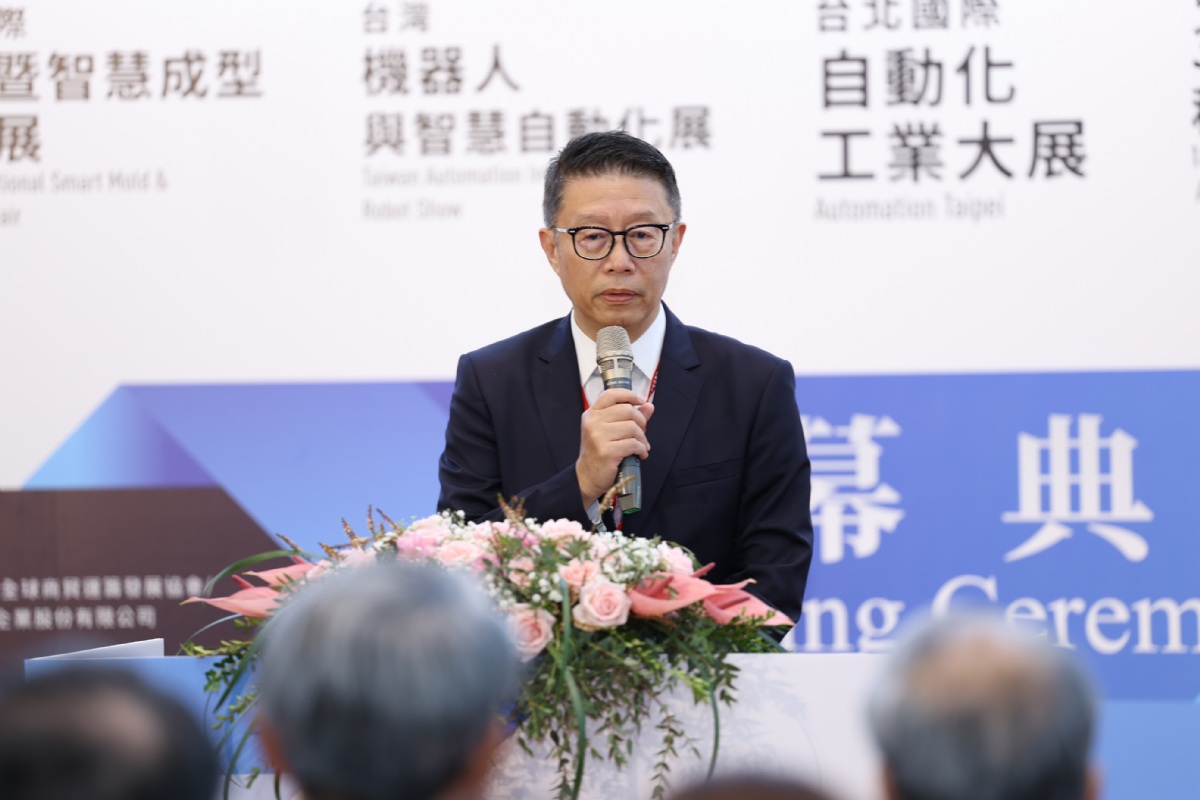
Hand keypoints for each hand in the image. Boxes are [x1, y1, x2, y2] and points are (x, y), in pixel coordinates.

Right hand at [576, 388, 654, 505]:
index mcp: (592, 414)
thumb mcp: (610, 431)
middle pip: (627, 410)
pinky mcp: (606, 451)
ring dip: (642, 438)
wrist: (587, 477)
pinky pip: (633, 444)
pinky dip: (642, 449)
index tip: (640, 401)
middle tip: (642, 433)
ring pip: (632, 427)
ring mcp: (598, 436)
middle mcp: (593, 422)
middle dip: (641, 422)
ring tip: (642, 447)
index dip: (629, 395)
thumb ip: (629, 417)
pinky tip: (640, 454)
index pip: (611, 394)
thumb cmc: (600, 452)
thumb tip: (649, 406)